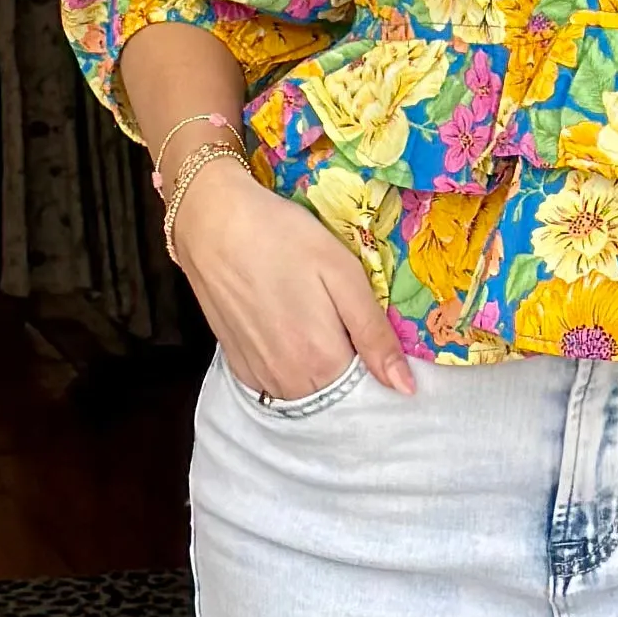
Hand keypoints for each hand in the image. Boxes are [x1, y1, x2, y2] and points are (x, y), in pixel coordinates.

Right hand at [172, 161, 414, 396]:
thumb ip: (374, 335)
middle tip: (346, 322)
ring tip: (318, 323)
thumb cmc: (283, 238)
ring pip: (306, 392)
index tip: (377, 338)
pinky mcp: (237, 366)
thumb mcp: (343, 274)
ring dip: (320, 371)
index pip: (368, 391)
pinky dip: (291, 369)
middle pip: (336, 394)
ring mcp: (259, 377)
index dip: (379, 367)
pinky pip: (276, 385)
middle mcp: (289, 381)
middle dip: (351, 371)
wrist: (212, 222)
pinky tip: (290, 332)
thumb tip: (405, 388)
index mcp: (322, 362)